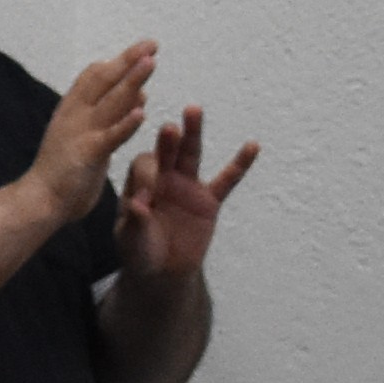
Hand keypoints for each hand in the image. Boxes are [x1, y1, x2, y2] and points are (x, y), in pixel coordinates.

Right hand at [28, 44, 157, 230]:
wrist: (39, 201)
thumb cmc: (63, 171)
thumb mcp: (86, 136)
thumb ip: (110, 116)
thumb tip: (138, 94)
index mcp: (71, 109)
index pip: (94, 76)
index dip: (117, 62)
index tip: (141, 50)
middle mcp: (74, 115)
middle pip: (104, 80)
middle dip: (129, 61)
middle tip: (152, 44)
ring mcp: (80, 133)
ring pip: (111, 101)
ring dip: (132, 80)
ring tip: (151, 63)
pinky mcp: (88, 154)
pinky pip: (111, 136)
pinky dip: (126, 123)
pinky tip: (142, 112)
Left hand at [114, 103, 261, 281]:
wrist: (161, 272)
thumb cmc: (139, 253)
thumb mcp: (131, 240)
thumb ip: (135, 222)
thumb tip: (138, 204)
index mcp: (139, 184)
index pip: (143, 168)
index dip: (146, 177)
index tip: (147, 196)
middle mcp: (163, 178)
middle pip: (166, 152)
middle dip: (167, 140)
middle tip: (169, 128)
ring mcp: (187, 186)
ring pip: (191, 155)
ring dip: (193, 134)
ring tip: (194, 110)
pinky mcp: (209, 201)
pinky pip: (227, 180)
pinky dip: (240, 165)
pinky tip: (252, 146)